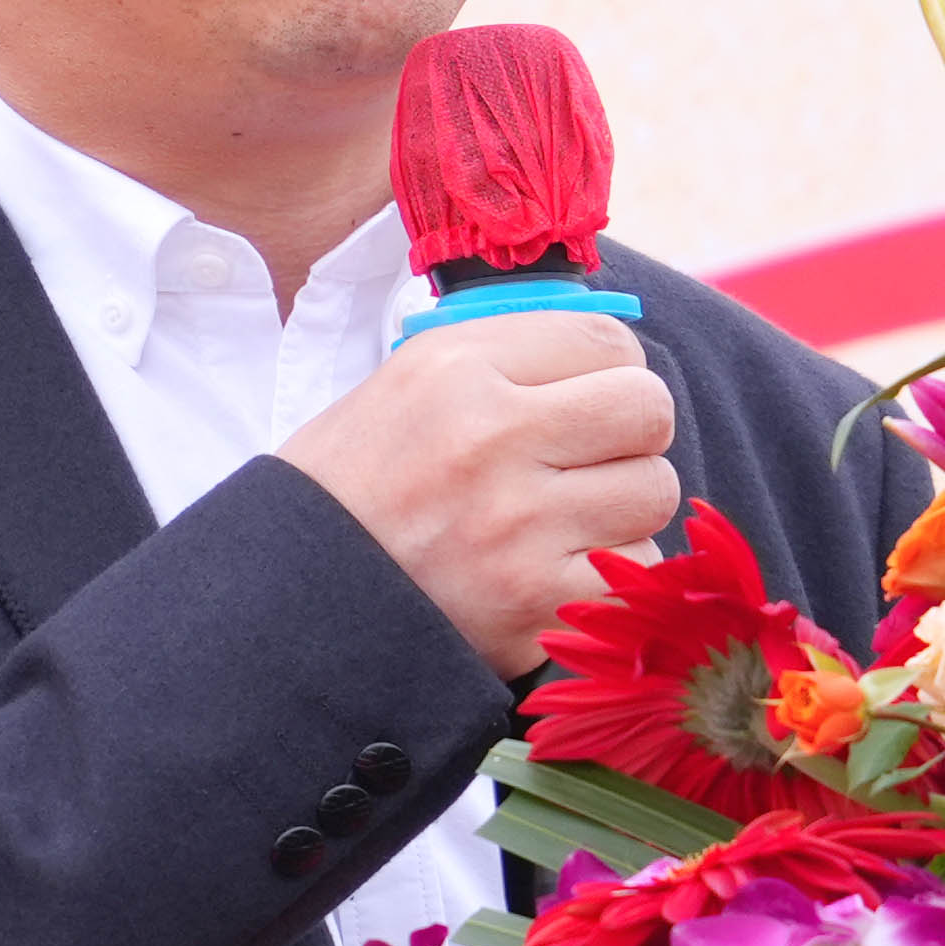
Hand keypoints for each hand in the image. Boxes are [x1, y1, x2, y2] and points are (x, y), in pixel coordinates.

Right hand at [280, 315, 683, 674]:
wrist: (290, 601)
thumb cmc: (356, 489)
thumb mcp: (407, 387)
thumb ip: (509, 359)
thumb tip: (614, 354)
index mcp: (455, 368)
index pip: (609, 340)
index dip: (605, 373)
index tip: (580, 400)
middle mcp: (491, 437)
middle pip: (649, 410)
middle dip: (627, 436)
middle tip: (583, 460)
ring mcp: (518, 527)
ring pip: (654, 492)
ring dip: (620, 509)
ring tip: (559, 521)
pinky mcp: (536, 605)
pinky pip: (637, 572)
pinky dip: (608, 579)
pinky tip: (553, 575)